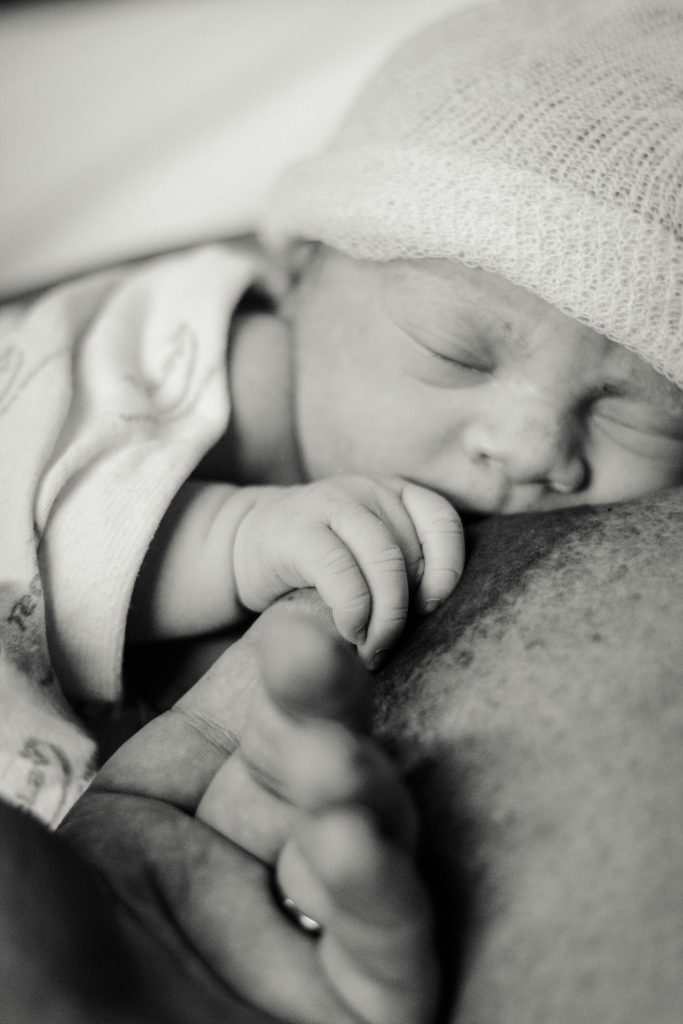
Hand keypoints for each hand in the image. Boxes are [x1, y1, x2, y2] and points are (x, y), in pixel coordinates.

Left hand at [57, 598, 410, 1023]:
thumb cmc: (7, 965)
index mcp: (159, 830)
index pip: (240, 722)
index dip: (269, 669)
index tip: (288, 620)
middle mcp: (237, 878)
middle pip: (312, 765)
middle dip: (322, 703)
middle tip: (313, 650)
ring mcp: (298, 947)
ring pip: (365, 839)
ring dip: (354, 789)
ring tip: (323, 765)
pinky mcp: (355, 1018)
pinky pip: (387, 947)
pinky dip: (380, 890)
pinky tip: (350, 843)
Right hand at [233, 475, 463, 665]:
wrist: (244, 543)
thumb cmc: (319, 561)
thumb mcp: (370, 555)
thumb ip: (405, 568)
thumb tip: (435, 612)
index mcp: (396, 493)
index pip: (443, 522)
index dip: (446, 570)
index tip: (429, 609)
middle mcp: (368, 490)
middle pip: (411, 553)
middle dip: (406, 611)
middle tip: (388, 646)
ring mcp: (332, 503)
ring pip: (384, 561)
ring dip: (385, 617)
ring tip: (371, 649)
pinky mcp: (297, 529)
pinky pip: (341, 573)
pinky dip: (353, 611)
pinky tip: (348, 631)